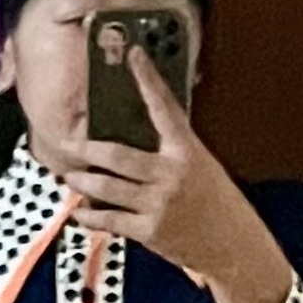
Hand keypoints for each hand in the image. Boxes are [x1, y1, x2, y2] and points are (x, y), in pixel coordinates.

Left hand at [63, 48, 292, 302]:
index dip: (148, 79)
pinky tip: (79, 212)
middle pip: (119, 155)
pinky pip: (110, 220)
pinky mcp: (150, 230)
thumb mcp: (202, 167)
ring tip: (69, 177)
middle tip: (68, 142)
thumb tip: (144, 131)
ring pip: (108, 187)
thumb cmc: (217, 204)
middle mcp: (171, 174)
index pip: (164, 107)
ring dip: (83, 182)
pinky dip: (90, 216)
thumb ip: (173, 150)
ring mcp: (159, 203)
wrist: (234, 246)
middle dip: (88, 148)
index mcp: (187, 151)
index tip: (134, 55)